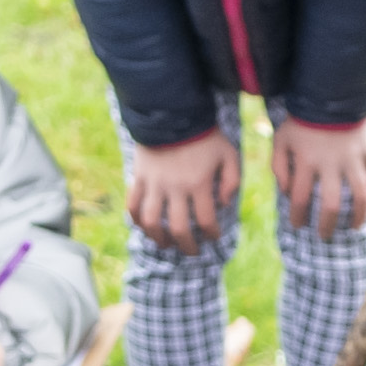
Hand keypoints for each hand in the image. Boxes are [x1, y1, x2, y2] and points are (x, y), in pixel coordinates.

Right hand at [122, 127, 237, 251]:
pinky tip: (144, 226)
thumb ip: (232, 180)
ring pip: (151, 221)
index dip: (211, 234)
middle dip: (187, 246)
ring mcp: (154, 183)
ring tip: (166, 244)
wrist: (173, 114)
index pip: (206, 220)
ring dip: (158, 238)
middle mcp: (176, 188)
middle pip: (178, 228)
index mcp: (199, 183)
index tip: (213, 237)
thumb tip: (225, 204)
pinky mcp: (139, 177)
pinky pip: (132, 204)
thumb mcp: (228, 154)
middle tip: (191, 251)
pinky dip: (136, 219)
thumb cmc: (205, 136)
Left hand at [272, 117, 365, 233]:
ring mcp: (353, 158)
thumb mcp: (282, 138)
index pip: (298, 198)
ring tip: (354, 226)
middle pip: (331, 204)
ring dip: (358, 216)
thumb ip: (279, 166)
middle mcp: (330, 162)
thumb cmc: (303, 120)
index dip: (297, 216)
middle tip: (324, 235)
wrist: (332, 93)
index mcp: (306, 160)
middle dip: (327, 225)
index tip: (298, 224)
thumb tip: (285, 193)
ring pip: (360, 195)